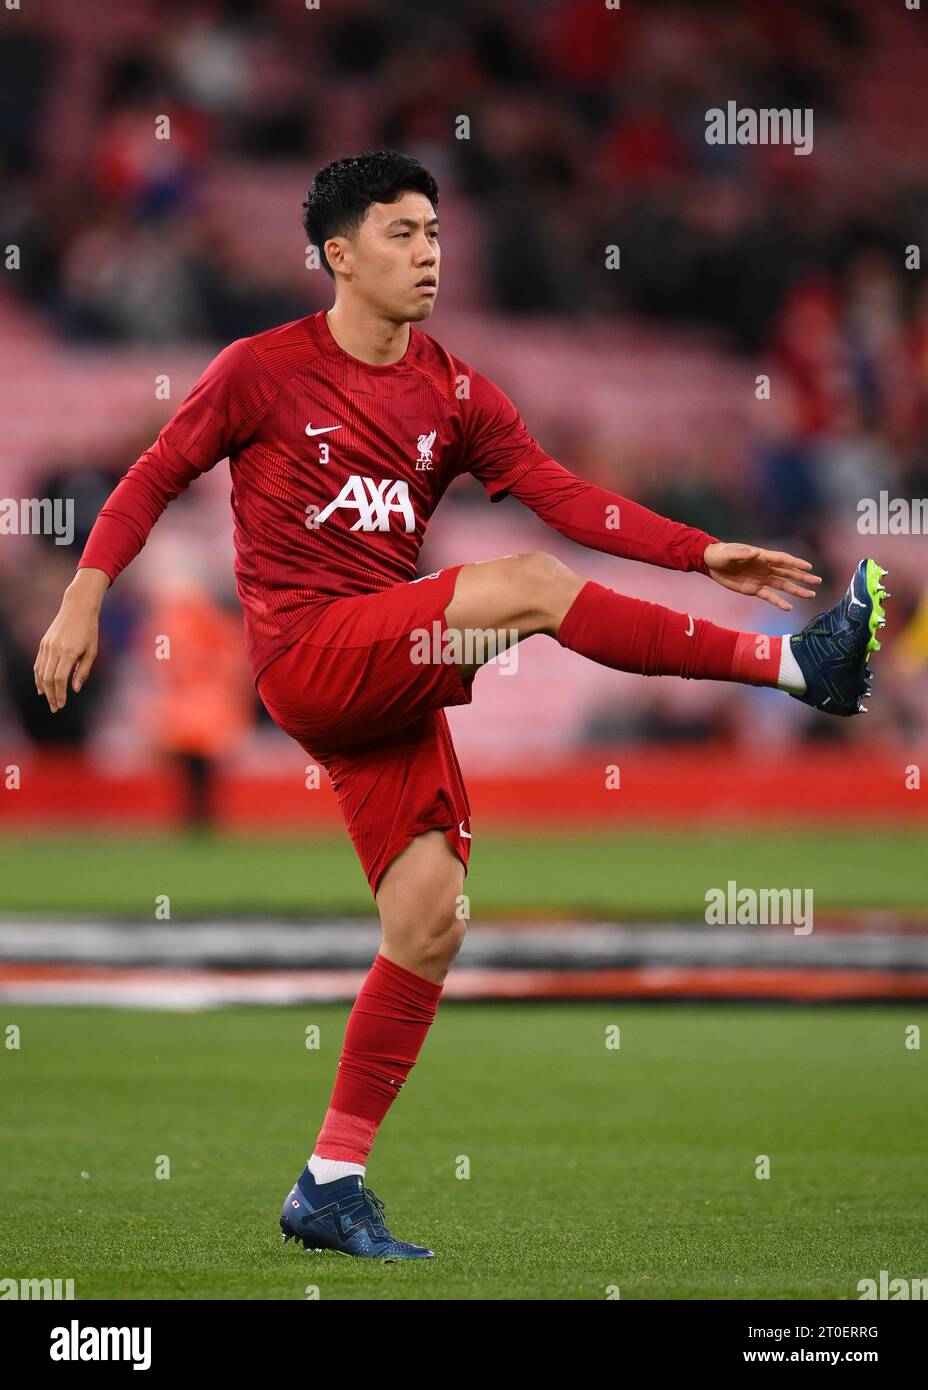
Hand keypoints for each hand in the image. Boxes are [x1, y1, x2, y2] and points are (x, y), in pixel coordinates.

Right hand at [34, 568, 108, 711]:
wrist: (77, 608)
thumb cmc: (89, 630)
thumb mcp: (92, 651)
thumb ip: (83, 671)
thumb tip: (75, 689)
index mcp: (68, 652)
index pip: (60, 679)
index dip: (60, 694)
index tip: (62, 705)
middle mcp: (55, 649)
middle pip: (48, 679)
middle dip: (51, 695)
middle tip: (55, 708)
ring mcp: (47, 646)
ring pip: (41, 672)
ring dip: (44, 688)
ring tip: (49, 700)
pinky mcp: (43, 643)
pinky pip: (38, 664)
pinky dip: (38, 677)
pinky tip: (41, 687)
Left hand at [703, 542, 820, 611]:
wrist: (711, 563)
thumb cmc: (721, 554)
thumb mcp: (729, 553)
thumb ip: (743, 554)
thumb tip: (756, 553)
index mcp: (761, 556)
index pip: (782, 560)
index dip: (796, 563)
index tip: (809, 567)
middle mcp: (765, 568)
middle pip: (788, 573)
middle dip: (803, 577)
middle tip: (817, 581)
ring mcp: (761, 579)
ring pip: (783, 585)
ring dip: (796, 590)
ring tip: (810, 595)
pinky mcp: (754, 589)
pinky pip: (769, 597)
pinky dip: (779, 602)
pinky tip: (789, 607)